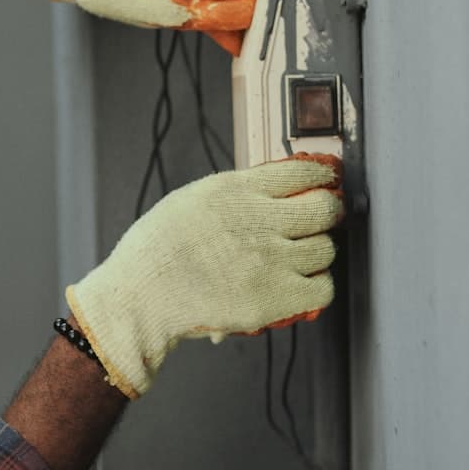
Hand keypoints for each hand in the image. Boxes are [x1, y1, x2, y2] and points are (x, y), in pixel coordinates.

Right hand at [66, 155, 342, 398]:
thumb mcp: (192, 199)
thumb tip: (271, 191)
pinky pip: (322, 289)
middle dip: (327, 212)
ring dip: (317, 252)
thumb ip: (234, 194)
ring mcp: (271, 260)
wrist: (141, 296)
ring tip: (300, 257)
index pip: (302, 171)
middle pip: (324, 209)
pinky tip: (300, 285)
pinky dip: (316, 287)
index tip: (324, 180)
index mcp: (237, 190)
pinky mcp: (275, 298)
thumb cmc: (156, 250)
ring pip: (326, 250)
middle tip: (321, 219)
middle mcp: (259, 220)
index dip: (321, 176)